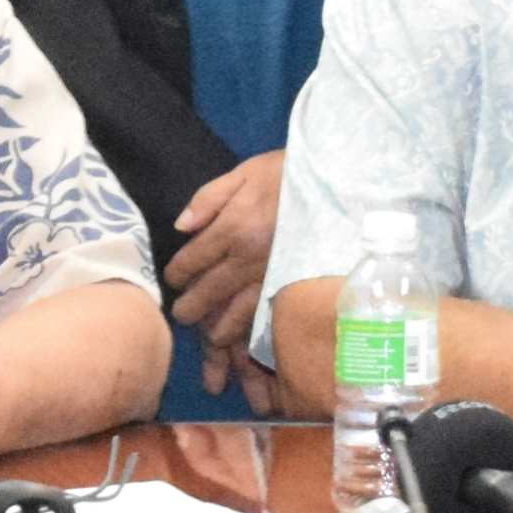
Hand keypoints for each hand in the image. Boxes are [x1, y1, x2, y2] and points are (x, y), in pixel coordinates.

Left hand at [164, 156, 285, 388]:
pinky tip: (244, 340)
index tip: (174, 279)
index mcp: (233, 228)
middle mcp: (249, 259)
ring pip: (235, 313)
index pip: (192, 260)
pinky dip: (250, 330)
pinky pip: (266, 316)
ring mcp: (272, 277)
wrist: (337, 182)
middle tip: (182, 314)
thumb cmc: (288, 174)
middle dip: (190, 308)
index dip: (177, 274)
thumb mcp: (245, 172)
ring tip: (208, 335)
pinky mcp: (292, 287)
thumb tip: (180, 227)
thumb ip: (208, 198)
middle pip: (209, 293)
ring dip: (217, 328)